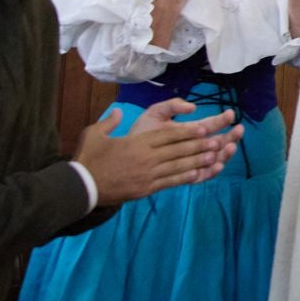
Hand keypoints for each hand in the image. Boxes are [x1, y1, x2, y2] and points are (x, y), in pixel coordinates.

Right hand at [73, 98, 242, 204]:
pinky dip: (186, 177)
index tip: (204, 127)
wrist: (81, 187)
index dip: (188, 131)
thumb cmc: (88, 159)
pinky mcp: (147, 188)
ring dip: (198, 161)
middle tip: (218, 141)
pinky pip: (171, 182)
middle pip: (178, 150)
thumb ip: (109, 122)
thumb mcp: (94, 134)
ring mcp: (148, 175)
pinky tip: (199, 174)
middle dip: (200, 145)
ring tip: (216, 156)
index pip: (168, 135)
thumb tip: (118, 111)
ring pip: (179, 166)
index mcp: (137, 143)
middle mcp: (146, 158)